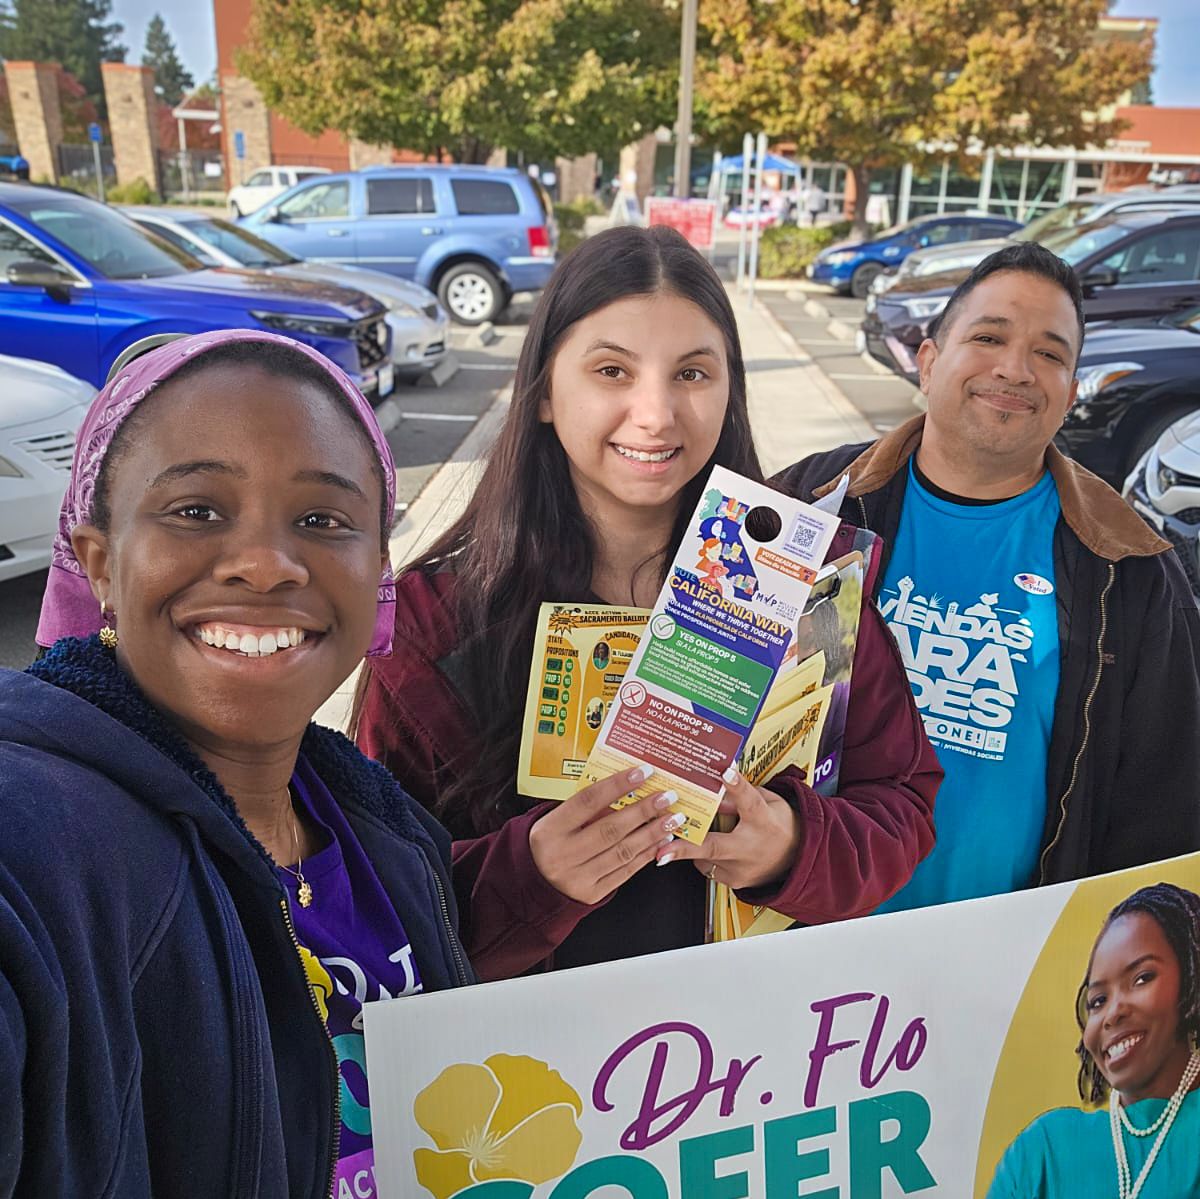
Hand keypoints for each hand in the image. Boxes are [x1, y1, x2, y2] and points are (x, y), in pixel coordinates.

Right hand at [528, 764, 684, 904]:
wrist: (533, 883)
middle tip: (666, 797)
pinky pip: (625, 872)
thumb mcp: (555, 820)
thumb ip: (585, 808)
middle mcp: (562, 855)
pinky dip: (646, 854)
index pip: (587, 802)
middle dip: (643, 811)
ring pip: (622, 852)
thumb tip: (626, 788)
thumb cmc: (550, 842)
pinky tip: (660, 841)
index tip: (642, 773)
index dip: (617, 786)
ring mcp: (577, 878)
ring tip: (672, 819)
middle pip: (610, 829)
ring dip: (652, 833)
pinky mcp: (591, 894)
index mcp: (550, 830)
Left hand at [656, 767, 801, 890]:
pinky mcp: (734, 882)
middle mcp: (751, 847)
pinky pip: (708, 866)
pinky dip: (702, 856)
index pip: (750, 801)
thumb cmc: (778, 825)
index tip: (724, 771)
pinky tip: (704, 846)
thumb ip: (742, 794)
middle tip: (662, 848)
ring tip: (679, 833)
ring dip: (689, 845)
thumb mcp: (768, 802)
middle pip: (714, 846)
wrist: (797, 861)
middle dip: (685, 848)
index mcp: (763, 820)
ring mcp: (741, 869)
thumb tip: (717, 783)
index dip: (737, 786)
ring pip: (705, 857)